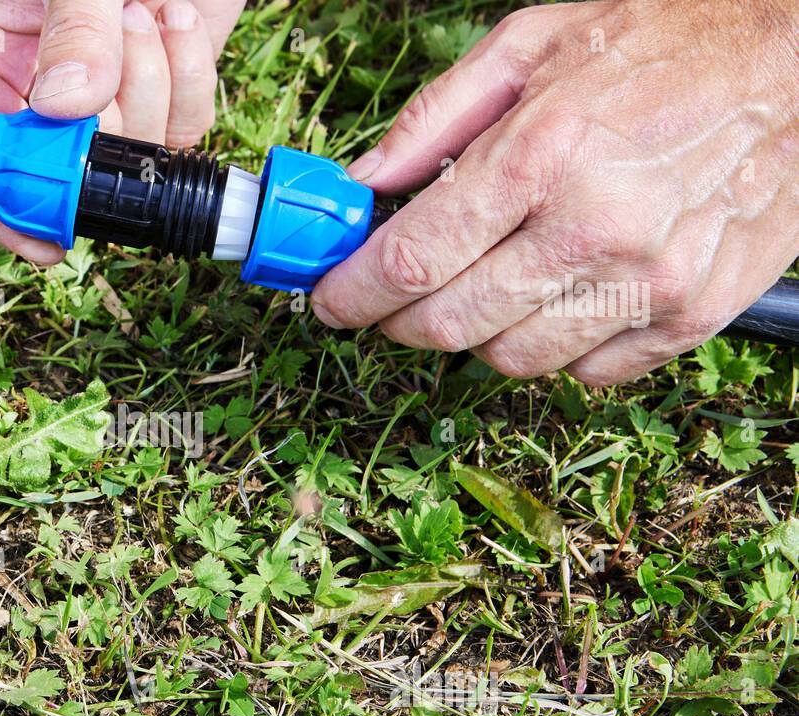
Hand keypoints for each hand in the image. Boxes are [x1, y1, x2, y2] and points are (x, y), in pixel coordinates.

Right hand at [0, 0, 244, 263]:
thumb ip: (74, 27)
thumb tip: (66, 106)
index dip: (14, 210)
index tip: (50, 239)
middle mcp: (48, 86)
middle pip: (72, 168)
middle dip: (111, 118)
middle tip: (125, 32)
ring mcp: (111, 92)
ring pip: (136, 152)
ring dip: (157, 84)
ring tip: (148, 8)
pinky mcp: (167, 88)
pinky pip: (186, 125)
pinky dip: (193, 76)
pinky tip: (176, 17)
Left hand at [312, 0, 798, 384]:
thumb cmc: (667, 40)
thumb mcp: (535, 42)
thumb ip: (436, 116)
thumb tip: (365, 181)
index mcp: (539, 154)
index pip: (410, 263)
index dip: (350, 294)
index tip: (329, 301)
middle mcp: (591, 228)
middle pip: (448, 325)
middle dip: (396, 323)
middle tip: (387, 302)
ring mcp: (646, 282)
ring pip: (510, 360)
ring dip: (475, 334)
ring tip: (483, 286)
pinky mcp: (689, 316)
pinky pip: (584, 373)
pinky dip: (553, 347)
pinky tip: (557, 296)